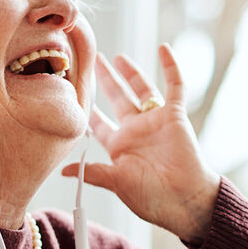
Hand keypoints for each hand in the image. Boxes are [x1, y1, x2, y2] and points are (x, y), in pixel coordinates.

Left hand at [61, 45, 221, 240]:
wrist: (184, 200)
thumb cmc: (152, 197)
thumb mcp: (117, 183)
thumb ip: (92, 172)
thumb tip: (63, 170)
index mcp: (120, 146)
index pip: (100, 124)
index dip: (88, 111)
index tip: (73, 93)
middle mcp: (137, 130)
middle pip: (117, 98)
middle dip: (105, 81)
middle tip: (93, 61)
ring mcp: (157, 120)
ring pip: (141, 89)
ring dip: (130, 72)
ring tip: (117, 57)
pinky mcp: (176, 115)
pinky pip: (175, 86)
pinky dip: (171, 67)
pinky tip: (164, 48)